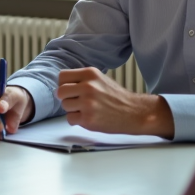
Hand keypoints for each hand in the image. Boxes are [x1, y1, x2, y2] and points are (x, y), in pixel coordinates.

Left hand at [56, 68, 173, 138]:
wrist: (135, 112)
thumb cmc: (116, 97)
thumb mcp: (100, 79)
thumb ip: (81, 80)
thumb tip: (61, 85)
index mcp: (90, 73)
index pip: (62, 76)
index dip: (64, 84)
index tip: (71, 90)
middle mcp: (88, 86)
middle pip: (60, 92)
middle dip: (66, 98)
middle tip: (77, 101)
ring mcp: (88, 103)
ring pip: (64, 106)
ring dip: (72, 110)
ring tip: (86, 109)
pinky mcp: (88, 119)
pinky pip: (70, 119)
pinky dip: (76, 120)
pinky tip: (88, 118)